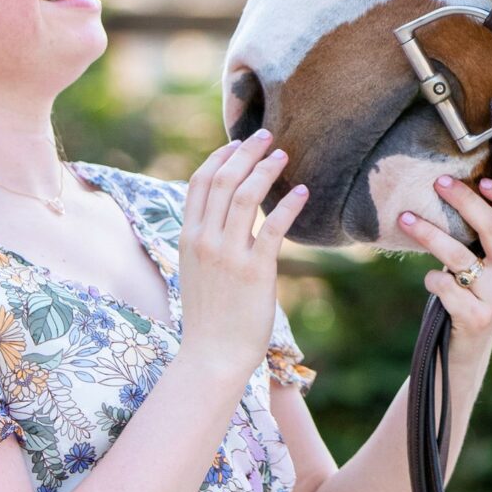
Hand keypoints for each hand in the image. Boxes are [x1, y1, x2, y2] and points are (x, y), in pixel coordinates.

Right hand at [175, 131, 304, 384]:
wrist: (212, 355)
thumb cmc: (210, 316)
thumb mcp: (197, 270)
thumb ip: (206, 241)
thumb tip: (225, 216)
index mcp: (188, 238)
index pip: (199, 183)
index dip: (219, 157)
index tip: (238, 142)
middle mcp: (204, 241)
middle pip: (222, 180)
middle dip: (245, 152)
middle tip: (267, 136)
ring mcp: (228, 255)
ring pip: (244, 196)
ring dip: (266, 170)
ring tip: (284, 155)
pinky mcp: (254, 271)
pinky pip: (273, 228)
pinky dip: (288, 206)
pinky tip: (303, 193)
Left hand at [397, 175, 491, 351]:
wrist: (466, 351)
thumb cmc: (471, 296)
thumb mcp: (489, 267)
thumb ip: (485, 238)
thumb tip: (457, 188)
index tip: (482, 179)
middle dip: (463, 200)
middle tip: (437, 183)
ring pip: (459, 256)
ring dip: (428, 234)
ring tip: (405, 219)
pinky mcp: (476, 317)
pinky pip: (445, 285)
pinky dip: (431, 278)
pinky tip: (429, 279)